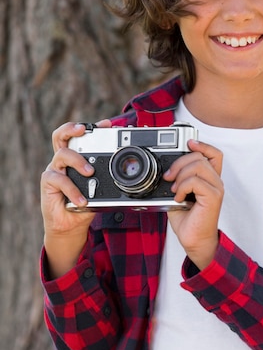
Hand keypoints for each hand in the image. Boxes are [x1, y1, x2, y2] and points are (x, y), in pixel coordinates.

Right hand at [41, 119, 110, 276]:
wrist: (71, 225)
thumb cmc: (86, 204)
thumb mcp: (101, 189)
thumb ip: (108, 178)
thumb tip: (128, 171)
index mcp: (77, 158)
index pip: (81, 137)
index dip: (92, 127)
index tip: (107, 124)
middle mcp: (64, 161)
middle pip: (61, 136)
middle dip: (72, 128)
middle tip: (84, 129)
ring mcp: (55, 170)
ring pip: (62, 154)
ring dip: (78, 161)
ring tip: (90, 172)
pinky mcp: (48, 183)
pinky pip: (60, 180)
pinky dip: (73, 190)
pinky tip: (82, 200)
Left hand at [165, 139, 223, 269]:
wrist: (194, 240)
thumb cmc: (188, 220)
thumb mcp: (178, 194)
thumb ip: (178, 179)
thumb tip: (166, 170)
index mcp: (210, 179)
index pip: (214, 153)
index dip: (202, 144)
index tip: (188, 143)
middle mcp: (216, 182)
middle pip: (200, 156)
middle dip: (179, 162)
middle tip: (169, 177)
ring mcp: (216, 188)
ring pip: (198, 165)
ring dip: (180, 175)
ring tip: (175, 190)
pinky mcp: (213, 197)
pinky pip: (195, 181)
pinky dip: (182, 187)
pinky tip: (179, 198)